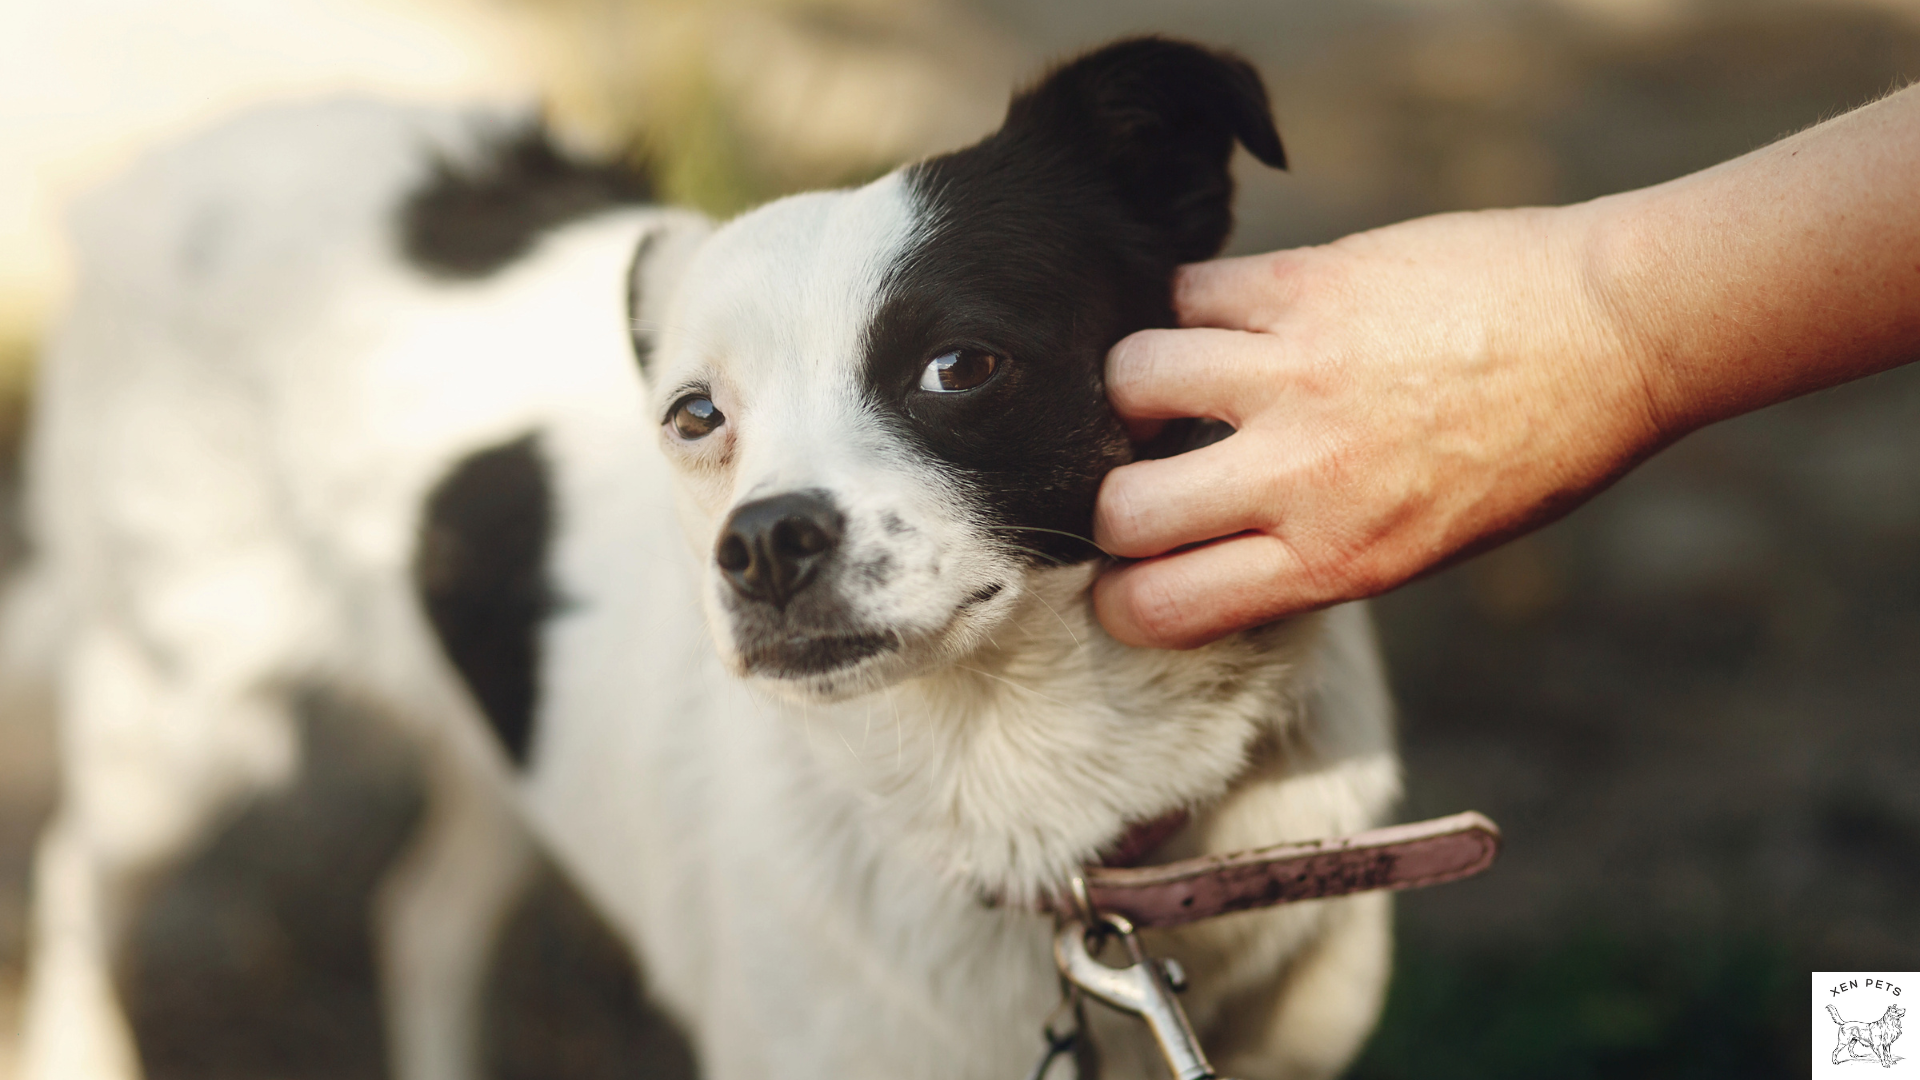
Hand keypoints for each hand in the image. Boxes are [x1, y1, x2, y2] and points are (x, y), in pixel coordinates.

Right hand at [1091, 206, 1657, 647]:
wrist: (1619, 332)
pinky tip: (1224, 314)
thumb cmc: (1535, 452)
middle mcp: (1303, 477)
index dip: (1121, 598)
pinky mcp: (1305, 286)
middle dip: (1112, 498)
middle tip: (1145, 472)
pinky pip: (1188, 291)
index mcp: (1336, 561)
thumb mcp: (1423, 546)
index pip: (1163, 610)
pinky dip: (1189, 303)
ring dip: (1137, 385)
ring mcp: (1297, 375)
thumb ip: (1311, 552)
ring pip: (1129, 380)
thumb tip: (1208, 541)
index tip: (1132, 573)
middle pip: (1120, 508)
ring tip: (1177, 380)